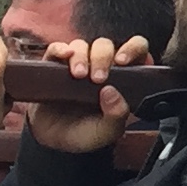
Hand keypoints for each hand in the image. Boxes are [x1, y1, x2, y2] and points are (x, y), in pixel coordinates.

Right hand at [24, 35, 150, 152]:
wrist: (50, 139)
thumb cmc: (84, 133)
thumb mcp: (105, 132)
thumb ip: (116, 117)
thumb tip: (112, 93)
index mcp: (122, 78)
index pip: (136, 50)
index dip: (133, 49)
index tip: (123, 61)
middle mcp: (100, 66)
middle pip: (106, 46)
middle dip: (103, 58)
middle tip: (98, 78)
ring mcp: (77, 64)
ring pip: (82, 45)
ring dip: (82, 57)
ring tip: (78, 76)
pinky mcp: (54, 65)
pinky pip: (57, 48)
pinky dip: (60, 48)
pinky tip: (64, 56)